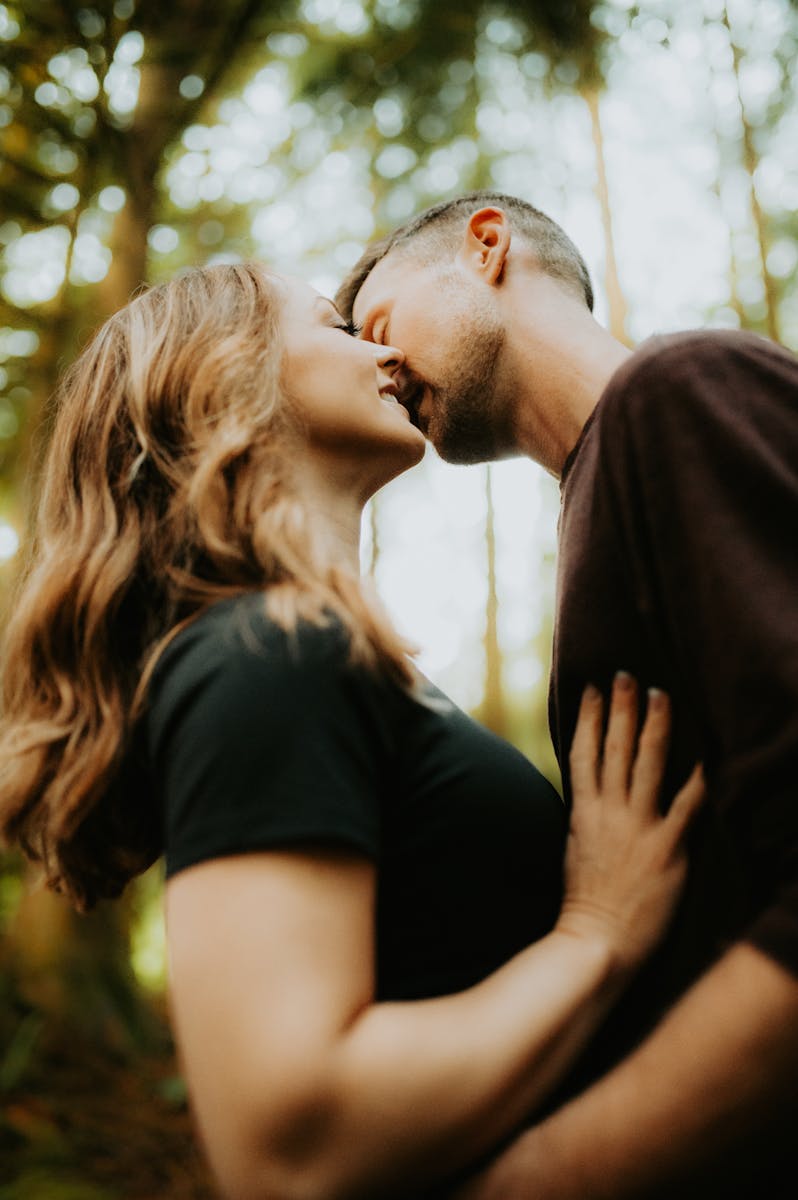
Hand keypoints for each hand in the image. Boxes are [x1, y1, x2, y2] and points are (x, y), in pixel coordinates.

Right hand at [557, 673, 703, 974]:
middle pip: (614, 747)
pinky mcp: (666, 850)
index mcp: (583, 811)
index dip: (586, 716)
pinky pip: (686, 808)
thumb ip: (586, 813)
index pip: (582, 751)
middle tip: (626, 673)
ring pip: (647, 764)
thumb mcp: (575, 846)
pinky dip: (697, 782)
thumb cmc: (585, 900)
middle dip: (620, 707)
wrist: (595, 942)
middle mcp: (609, 812)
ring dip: (654, 726)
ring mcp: (638, 828)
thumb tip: (591, 786)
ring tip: (660, 694)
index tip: (591, 686)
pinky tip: (708, 758)